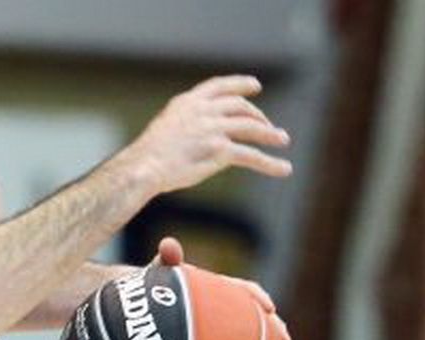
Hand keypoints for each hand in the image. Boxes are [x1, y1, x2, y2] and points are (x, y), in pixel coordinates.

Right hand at [124, 75, 292, 194]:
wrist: (142, 168)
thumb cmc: (146, 156)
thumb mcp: (165, 127)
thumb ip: (184, 123)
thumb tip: (198, 135)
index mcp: (187, 102)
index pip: (219, 86)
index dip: (239, 84)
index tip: (255, 86)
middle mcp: (203, 111)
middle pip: (240, 107)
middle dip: (257, 115)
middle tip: (267, 126)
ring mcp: (213, 129)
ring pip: (251, 128)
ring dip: (270, 134)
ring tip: (282, 140)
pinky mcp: (220, 150)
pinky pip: (250, 156)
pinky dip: (269, 163)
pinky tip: (283, 169)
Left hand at [152, 236, 291, 339]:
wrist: (143, 308)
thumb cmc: (153, 289)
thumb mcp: (160, 272)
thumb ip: (166, 260)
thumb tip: (169, 246)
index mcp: (217, 289)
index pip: (243, 290)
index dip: (256, 297)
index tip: (268, 306)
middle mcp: (224, 308)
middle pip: (255, 317)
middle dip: (273, 327)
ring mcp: (221, 329)